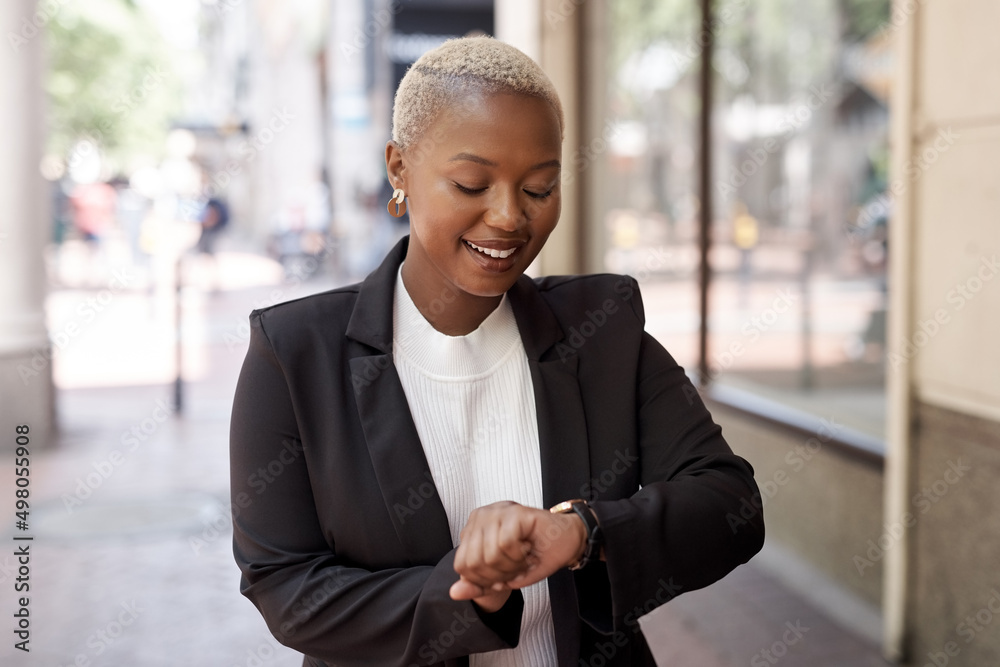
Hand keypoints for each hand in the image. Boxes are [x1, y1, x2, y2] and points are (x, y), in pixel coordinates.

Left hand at [449, 501, 586, 602]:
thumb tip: (454, 593)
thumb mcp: (502, 576)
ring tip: (523, 558)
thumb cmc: (535, 555)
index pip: (462, 566)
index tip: (503, 578)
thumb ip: (477, 584)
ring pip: (490, 554)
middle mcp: (481, 516)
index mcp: (473, 529)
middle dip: (498, 576)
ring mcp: (497, 511)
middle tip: (516, 568)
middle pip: (474, 562)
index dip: (483, 581)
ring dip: (511, 566)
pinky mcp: (514, 512)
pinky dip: (519, 555)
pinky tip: (527, 550)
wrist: (566, 542)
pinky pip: (506, 543)